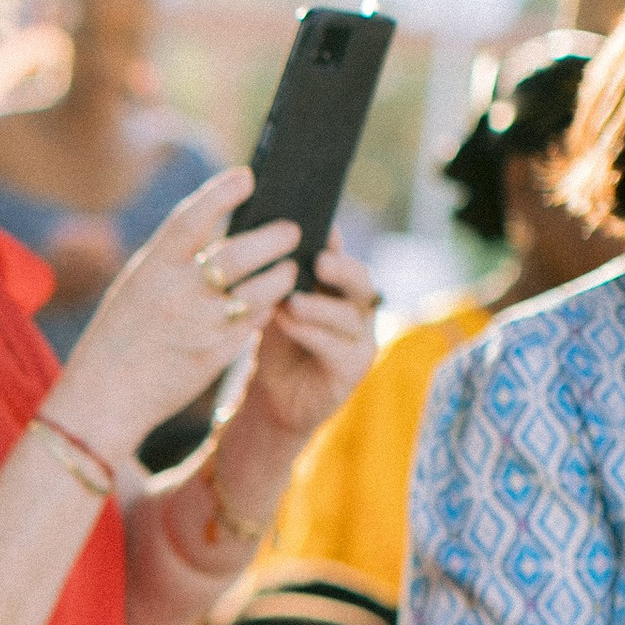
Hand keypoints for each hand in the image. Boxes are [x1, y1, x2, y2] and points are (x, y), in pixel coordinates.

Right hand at [52, 168, 299, 464]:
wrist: (102, 400)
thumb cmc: (118, 338)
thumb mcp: (136, 288)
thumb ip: (173, 259)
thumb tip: (220, 226)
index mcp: (151, 269)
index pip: (193, 217)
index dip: (222, 192)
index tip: (247, 177)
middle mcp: (176, 294)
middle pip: (240, 252)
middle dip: (274, 237)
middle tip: (292, 230)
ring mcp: (199, 326)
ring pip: (260, 290)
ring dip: (281, 275)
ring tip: (288, 268)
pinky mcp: (216, 356)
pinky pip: (254, 324)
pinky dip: (266, 310)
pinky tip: (269, 304)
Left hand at [228, 238, 379, 447]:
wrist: (271, 400)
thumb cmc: (274, 346)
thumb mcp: (274, 304)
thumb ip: (278, 277)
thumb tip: (264, 234)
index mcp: (339, 286)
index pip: (341, 254)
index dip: (331, 238)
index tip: (315, 224)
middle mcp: (357, 308)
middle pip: (360, 279)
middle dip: (340, 268)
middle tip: (318, 261)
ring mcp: (360, 338)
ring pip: (349, 315)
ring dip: (319, 306)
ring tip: (291, 300)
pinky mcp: (354, 368)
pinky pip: (338, 347)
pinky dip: (312, 333)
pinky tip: (288, 324)